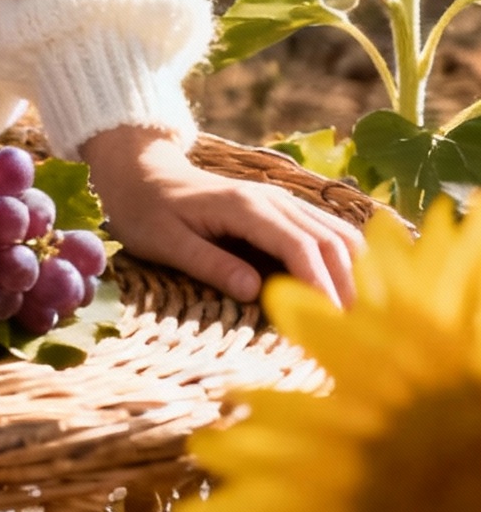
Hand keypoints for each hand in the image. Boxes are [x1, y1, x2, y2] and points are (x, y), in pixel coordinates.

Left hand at [81, 127, 363, 306]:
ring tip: (369, 324)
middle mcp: (272, 199)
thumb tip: (255, 292)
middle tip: (366, 339)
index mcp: (245, 207)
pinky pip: (330, 233)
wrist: (141, 173)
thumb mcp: (165, 241)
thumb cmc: (147, 211)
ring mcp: (282, 203)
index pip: (299, 246)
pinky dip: (350, 262)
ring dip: (359, 275)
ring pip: (339, 235)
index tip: (338, 327)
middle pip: (331, 241)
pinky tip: (359, 295)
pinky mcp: (284, 212)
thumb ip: (210, 264)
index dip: (322, 286)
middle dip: (352, 288)